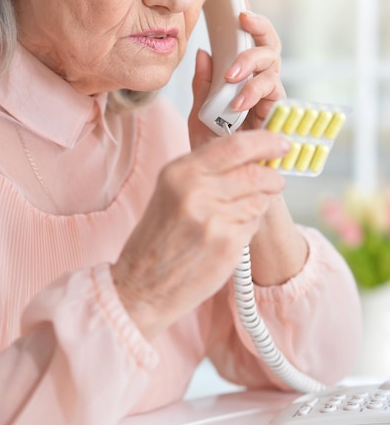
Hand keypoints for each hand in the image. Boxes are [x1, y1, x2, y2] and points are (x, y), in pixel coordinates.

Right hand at [112, 130, 289, 339]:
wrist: (143, 283)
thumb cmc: (159, 237)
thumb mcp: (171, 190)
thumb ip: (206, 169)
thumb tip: (251, 154)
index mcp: (179, 172)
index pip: (234, 145)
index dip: (265, 141)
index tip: (279, 143)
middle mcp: (194, 191)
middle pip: (255, 172)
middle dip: (273, 175)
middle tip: (276, 178)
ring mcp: (212, 219)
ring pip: (259, 198)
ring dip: (260, 201)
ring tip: (241, 211)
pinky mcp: (227, 245)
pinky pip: (254, 224)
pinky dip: (250, 224)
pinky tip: (230, 231)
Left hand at [188, 11, 285, 147]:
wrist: (224, 178)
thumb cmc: (213, 146)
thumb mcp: (199, 114)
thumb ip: (202, 85)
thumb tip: (203, 52)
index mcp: (241, 76)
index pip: (247, 42)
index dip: (248, 19)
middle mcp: (259, 82)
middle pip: (268, 44)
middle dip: (258, 27)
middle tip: (243, 19)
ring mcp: (270, 96)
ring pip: (272, 62)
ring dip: (251, 62)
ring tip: (231, 76)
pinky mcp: (278, 113)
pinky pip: (274, 92)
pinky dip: (255, 92)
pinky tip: (239, 102)